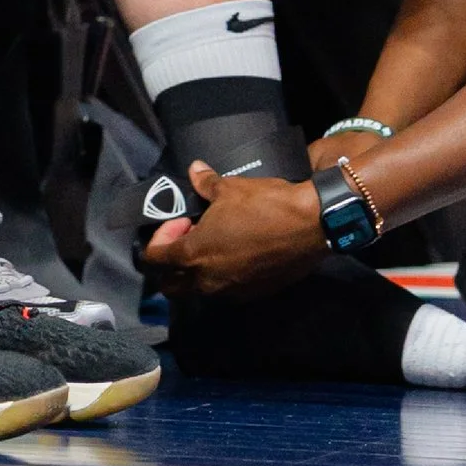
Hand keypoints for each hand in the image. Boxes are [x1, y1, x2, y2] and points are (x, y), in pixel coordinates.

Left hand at [143, 159, 324, 298]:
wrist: (311, 225)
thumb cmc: (264, 205)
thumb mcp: (229, 188)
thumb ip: (205, 184)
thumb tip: (194, 171)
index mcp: (193, 254)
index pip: (154, 257)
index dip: (161, 236)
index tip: (182, 219)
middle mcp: (207, 280)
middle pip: (170, 285)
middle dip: (170, 265)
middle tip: (189, 237)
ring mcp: (230, 291)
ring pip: (198, 290)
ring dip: (196, 271)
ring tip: (214, 244)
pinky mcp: (253, 294)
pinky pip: (225, 291)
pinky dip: (222, 277)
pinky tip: (237, 254)